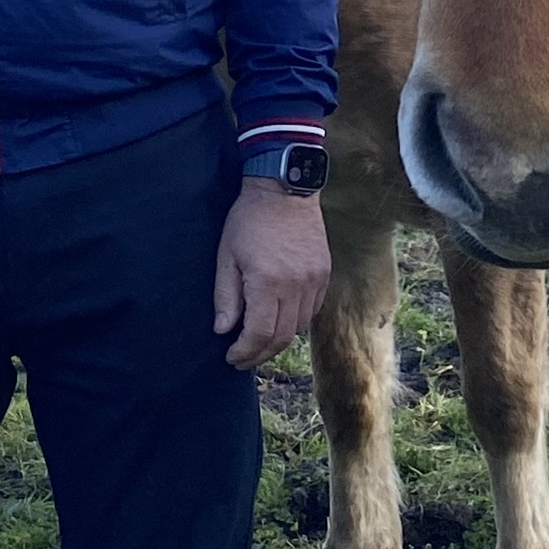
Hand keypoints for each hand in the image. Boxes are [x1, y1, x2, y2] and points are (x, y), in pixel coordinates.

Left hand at [213, 180, 330, 368]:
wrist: (285, 189)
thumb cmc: (249, 220)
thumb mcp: (227, 256)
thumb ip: (225, 296)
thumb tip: (224, 330)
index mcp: (268, 282)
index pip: (260, 334)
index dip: (245, 352)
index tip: (231, 357)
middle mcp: (296, 286)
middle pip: (281, 338)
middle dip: (260, 354)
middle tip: (242, 359)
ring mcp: (314, 280)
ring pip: (299, 327)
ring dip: (277, 340)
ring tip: (259, 342)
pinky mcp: (324, 274)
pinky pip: (311, 310)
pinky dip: (295, 322)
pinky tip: (279, 319)